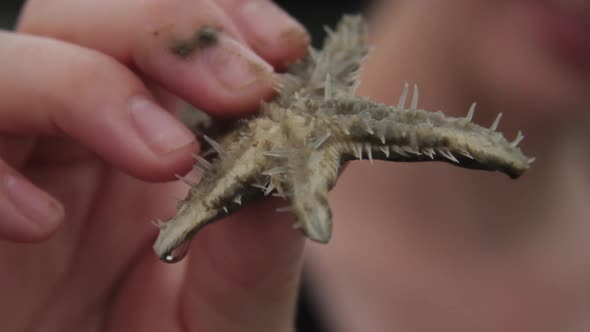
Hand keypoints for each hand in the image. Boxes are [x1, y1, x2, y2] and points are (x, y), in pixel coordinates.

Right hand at [1, 1, 308, 330]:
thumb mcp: (234, 312)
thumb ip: (257, 244)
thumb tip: (283, 152)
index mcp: (150, 147)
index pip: (170, 38)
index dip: (222, 20)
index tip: (282, 49)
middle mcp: (78, 147)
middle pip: (84, 19)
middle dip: (165, 32)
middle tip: (240, 91)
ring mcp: (16, 172)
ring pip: (4, 63)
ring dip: (84, 84)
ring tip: (164, 158)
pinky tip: (38, 223)